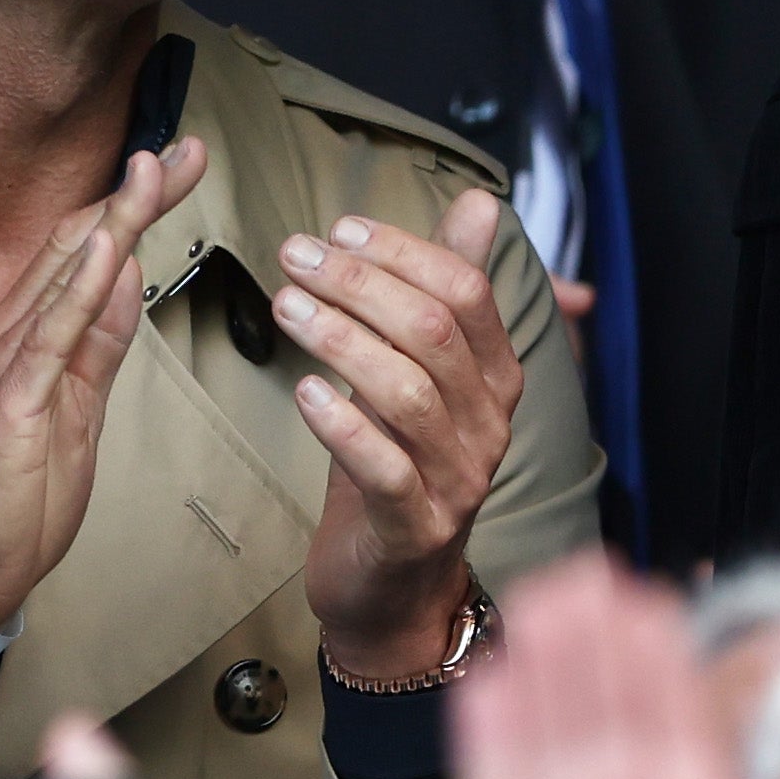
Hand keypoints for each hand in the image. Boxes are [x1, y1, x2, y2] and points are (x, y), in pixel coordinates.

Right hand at [0, 141, 188, 632]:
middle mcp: (4, 337)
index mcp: (21, 338)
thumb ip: (97, 343)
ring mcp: (1, 366)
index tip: (174, 170)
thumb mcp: (75, 409)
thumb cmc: (13, 494)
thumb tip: (125, 277)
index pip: (78, 254)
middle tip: (184, 153)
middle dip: (131, 197)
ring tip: (154, 177)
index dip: (128, 208)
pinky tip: (105, 251)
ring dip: (112, 222)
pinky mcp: (8, 403)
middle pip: (71, 248)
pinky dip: (79, 288)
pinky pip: (50, 337)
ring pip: (61, 277)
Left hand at [276, 196, 519, 684]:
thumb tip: (482, 202)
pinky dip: (344, 425)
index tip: (337, 228)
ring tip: (285, 306)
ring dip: (341, 340)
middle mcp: (488, 423)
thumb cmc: (399, 455)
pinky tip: (305, 390)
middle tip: (293, 255)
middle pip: (435, 334)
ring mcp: (458, 477)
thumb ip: (448, 287)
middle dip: (361, 284)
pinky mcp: (416, 525)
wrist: (391, 576)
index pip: (467, 293)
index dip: (402, 252)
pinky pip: (387, 470)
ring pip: (410, 394)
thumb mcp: (421, 365)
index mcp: (494, 376)